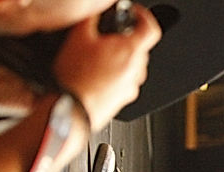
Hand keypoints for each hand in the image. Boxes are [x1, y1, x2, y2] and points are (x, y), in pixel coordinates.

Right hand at [51, 5, 161, 129]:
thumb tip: (97, 11)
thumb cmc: (75, 78)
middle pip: (140, 48)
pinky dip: (116, 74)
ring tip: (97, 58)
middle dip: (125, 39)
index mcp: (130, 52)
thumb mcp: (78, 37)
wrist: (71, 109)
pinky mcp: (125, 99)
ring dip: (120, 58)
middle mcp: (136, 70)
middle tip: (106, 37)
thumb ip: (92, 18)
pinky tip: (96, 75)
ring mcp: (132, 86)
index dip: (145, 17)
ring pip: (133, 65)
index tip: (135, 14)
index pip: (152, 29)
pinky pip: (126, 81)